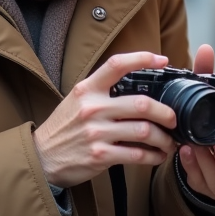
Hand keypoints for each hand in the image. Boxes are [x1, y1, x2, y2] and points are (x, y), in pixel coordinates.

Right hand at [34, 51, 178, 187]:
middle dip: (165, 113)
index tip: (162, 61)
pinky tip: (158, 155)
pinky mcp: (100, 156)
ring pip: (144, 131)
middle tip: (173, 119)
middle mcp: (92, 108)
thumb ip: (102, 91)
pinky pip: (137, 155)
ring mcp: (96, 132)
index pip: (117, 65)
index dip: (143, 59)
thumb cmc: (63, 128)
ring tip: (169, 142)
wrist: (41, 157)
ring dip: (164, 138)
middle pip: (141, 104)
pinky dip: (153, 156)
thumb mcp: (76, 100)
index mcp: (87, 89)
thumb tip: (137, 87)